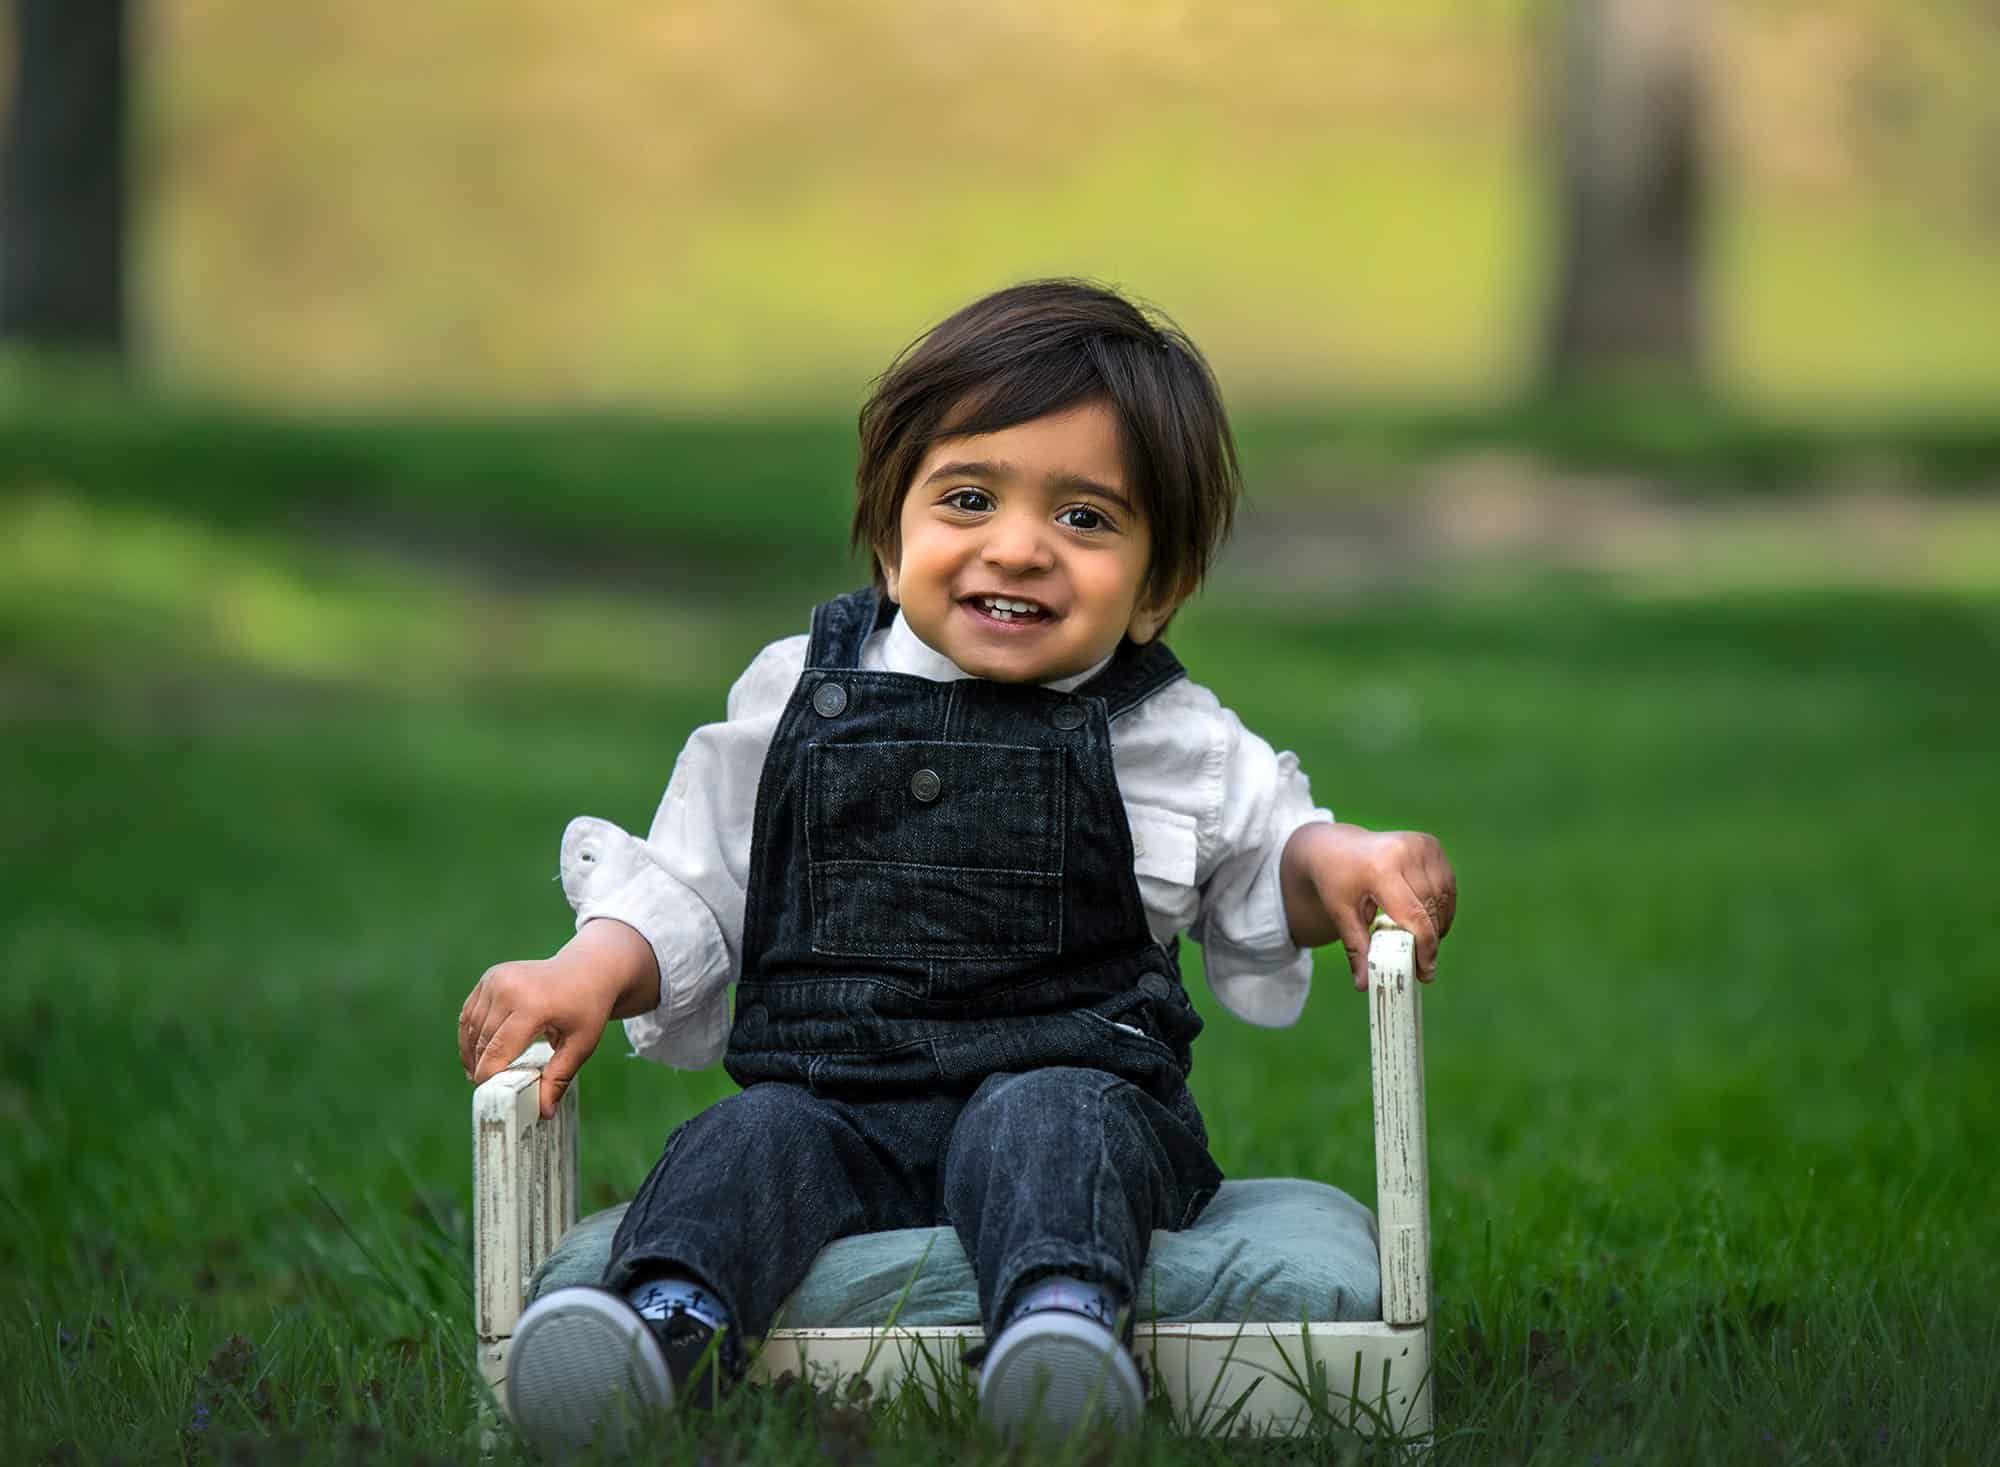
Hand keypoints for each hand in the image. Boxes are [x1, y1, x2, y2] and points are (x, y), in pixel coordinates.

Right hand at [458, 918, 658, 1118]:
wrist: (588, 969)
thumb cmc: (587, 1009)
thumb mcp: (582, 1044)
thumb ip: (560, 1077)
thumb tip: (544, 1112)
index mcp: (533, 1005)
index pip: (499, 1050)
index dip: (490, 1077)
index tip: (491, 1097)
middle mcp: (509, 988)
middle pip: (484, 1041)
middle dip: (482, 1068)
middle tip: (488, 1090)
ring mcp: (497, 979)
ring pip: (472, 1028)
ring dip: (472, 1053)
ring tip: (479, 1075)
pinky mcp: (491, 977)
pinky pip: (470, 1013)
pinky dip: (470, 1035)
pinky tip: (476, 1054)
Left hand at [1280, 822, 1456, 990]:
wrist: (1335, 847)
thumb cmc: (1336, 882)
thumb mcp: (1340, 914)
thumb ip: (1355, 948)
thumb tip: (1363, 985)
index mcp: (1379, 869)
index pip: (1413, 915)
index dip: (1424, 947)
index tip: (1425, 972)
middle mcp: (1404, 851)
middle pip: (1430, 908)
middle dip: (1429, 940)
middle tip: (1423, 964)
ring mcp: (1420, 844)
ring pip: (1442, 897)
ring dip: (1438, 924)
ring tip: (1422, 941)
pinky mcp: (1430, 844)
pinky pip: (1446, 884)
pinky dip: (1442, 906)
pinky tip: (1429, 920)